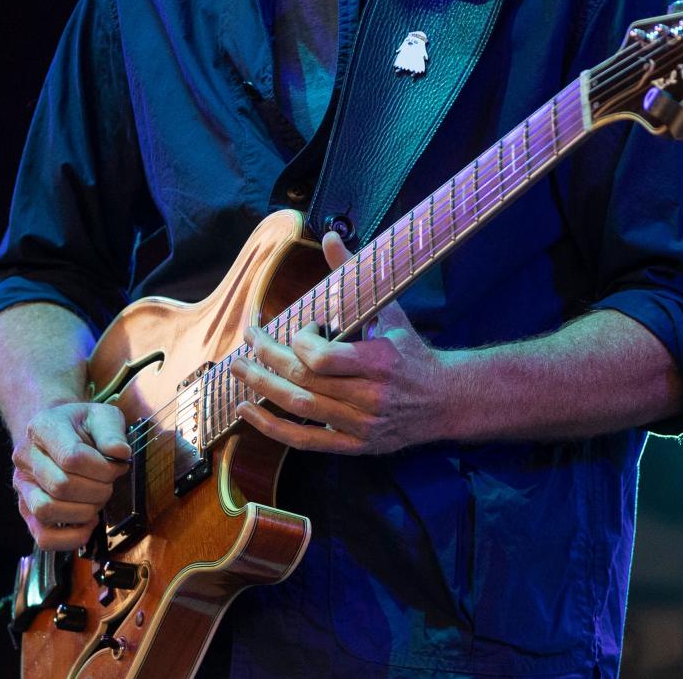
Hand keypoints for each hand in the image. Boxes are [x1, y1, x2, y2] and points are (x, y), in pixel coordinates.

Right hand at [12, 402, 130, 549]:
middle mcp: (25, 458)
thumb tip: (121, 454)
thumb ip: (112, 431)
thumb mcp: (102, 415)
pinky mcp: (27, 512)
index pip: (71, 456)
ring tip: (99, 499)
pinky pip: (43, 538)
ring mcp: (23, 487)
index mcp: (42, 427)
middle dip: (96, 490)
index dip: (102, 468)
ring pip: (47, 511)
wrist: (58, 431)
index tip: (119, 465)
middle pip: (60, 486)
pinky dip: (71, 538)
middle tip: (110, 483)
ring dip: (84, 511)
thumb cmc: (82, 424)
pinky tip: (88, 523)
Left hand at [231, 233, 447, 454]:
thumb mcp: (389, 309)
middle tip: (248, 340)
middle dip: (268, 358)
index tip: (301, 326)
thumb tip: (331, 237)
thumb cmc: (412, 351)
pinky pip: (305, 441)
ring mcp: (360, 425)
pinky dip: (272, 427)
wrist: (444, 400)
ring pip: (300, 408)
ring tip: (238, 369)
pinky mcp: (353, 445)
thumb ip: (355, 274)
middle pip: (304, 379)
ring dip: (262, 388)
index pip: (322, 358)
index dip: (300, 341)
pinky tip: (247, 411)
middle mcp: (369, 397)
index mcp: (379, 362)